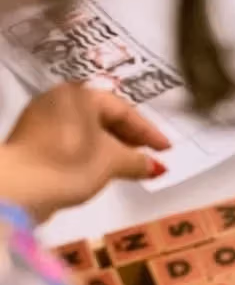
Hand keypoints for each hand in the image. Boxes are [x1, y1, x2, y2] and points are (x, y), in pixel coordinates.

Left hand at [0, 85, 169, 222]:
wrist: (18, 190)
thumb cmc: (69, 166)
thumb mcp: (112, 162)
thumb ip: (138, 160)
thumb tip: (155, 166)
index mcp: (78, 94)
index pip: (122, 108)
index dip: (147, 131)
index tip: (165, 149)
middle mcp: (57, 99)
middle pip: (102, 116)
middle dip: (128, 137)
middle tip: (148, 154)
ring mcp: (40, 119)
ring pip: (85, 128)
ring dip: (109, 145)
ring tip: (127, 164)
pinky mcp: (30, 140)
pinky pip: (69, 139)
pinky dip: (88, 150)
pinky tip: (99, 168)